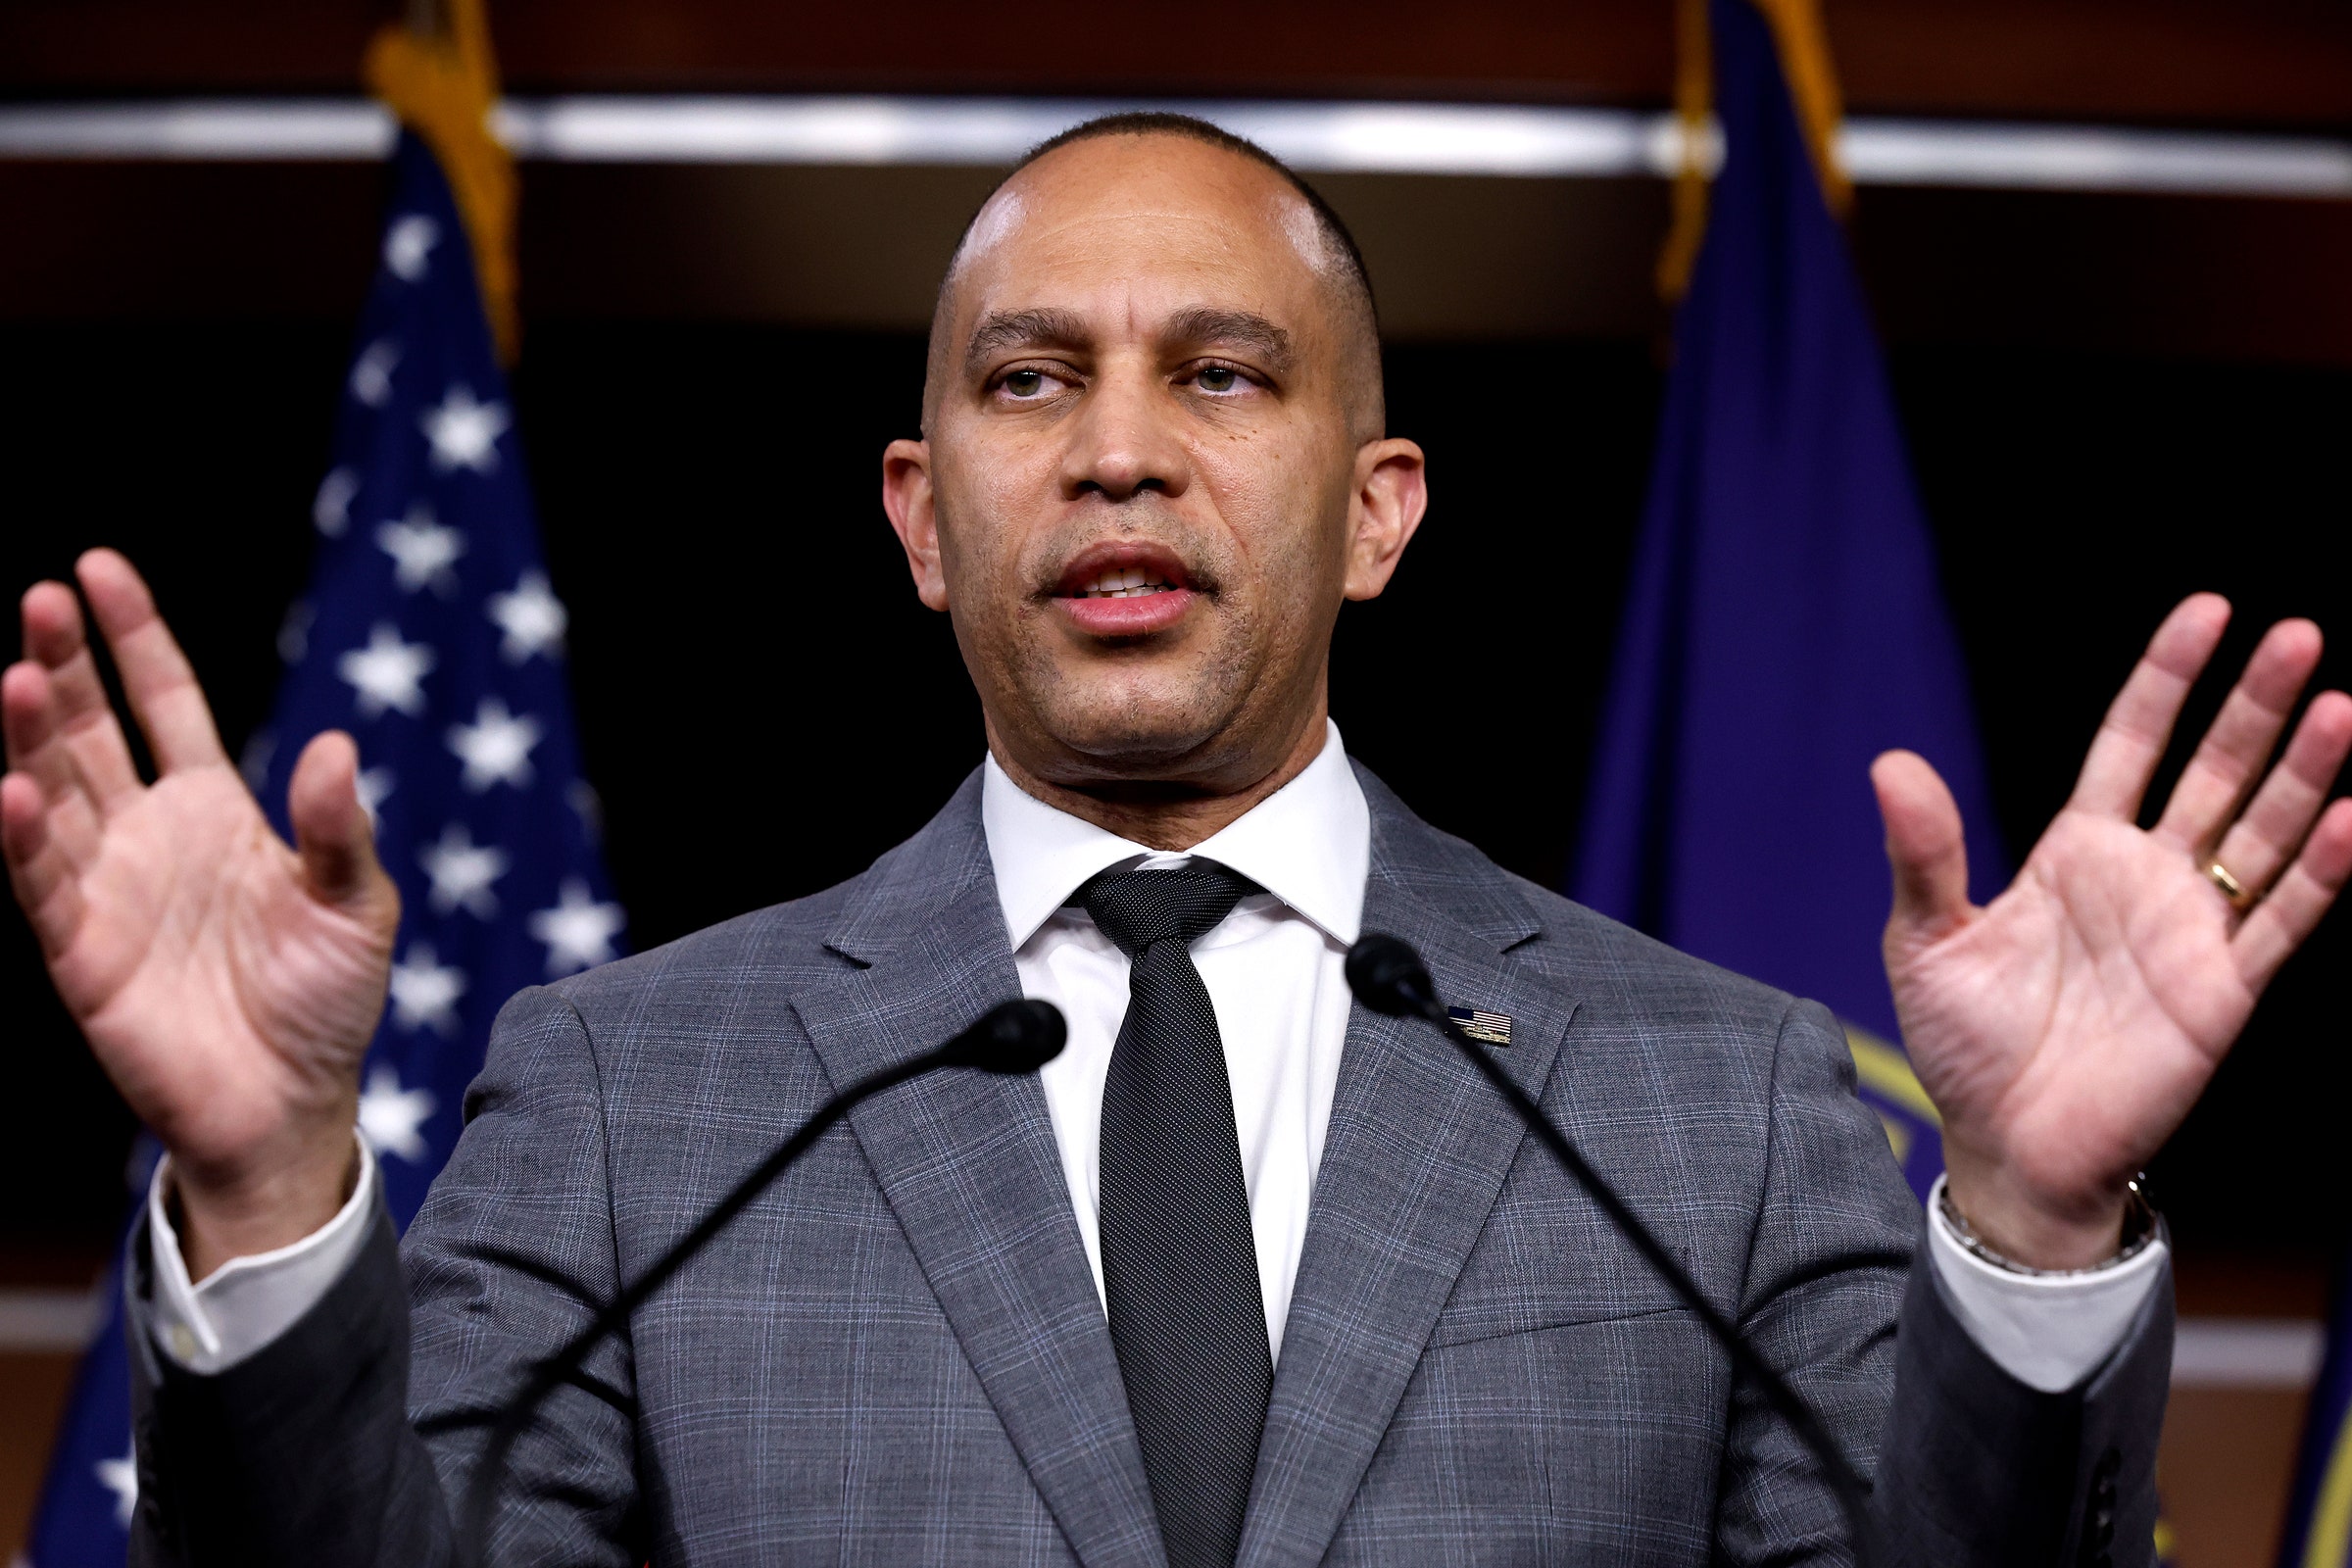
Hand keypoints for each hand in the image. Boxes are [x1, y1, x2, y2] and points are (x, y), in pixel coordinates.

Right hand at [1, 551, 398, 1275]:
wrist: (292, 1104)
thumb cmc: (325, 1000)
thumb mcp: (356, 905)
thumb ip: (340, 829)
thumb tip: (334, 744)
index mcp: (215, 808)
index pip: (163, 701)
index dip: (133, 636)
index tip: (98, 568)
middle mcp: (148, 834)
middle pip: (93, 731)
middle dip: (66, 664)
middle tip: (42, 598)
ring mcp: (108, 887)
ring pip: (57, 792)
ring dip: (35, 737)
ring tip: (20, 672)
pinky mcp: (82, 952)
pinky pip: (45, 886)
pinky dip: (29, 839)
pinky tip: (17, 790)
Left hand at [1875, 595, 2351, 1267]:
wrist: (2005, 1147)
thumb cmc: (1963, 1045)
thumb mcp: (1925, 940)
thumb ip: (1923, 854)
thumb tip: (1889, 762)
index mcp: (2076, 851)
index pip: (2132, 743)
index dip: (2168, 679)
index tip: (2209, 611)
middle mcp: (2145, 877)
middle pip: (2214, 771)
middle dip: (2255, 706)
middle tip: (2300, 636)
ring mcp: (2191, 930)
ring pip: (2263, 833)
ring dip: (2305, 773)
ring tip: (2340, 708)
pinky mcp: (2222, 991)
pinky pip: (2282, 923)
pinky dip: (2319, 874)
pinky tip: (2348, 821)